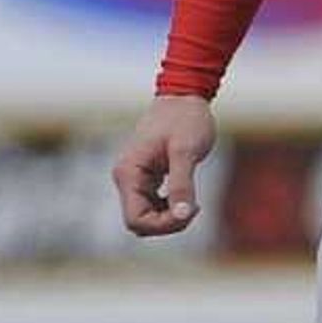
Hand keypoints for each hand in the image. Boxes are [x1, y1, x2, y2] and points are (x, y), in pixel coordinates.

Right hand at [113, 94, 215, 237]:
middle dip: (168, 223)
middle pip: (139, 223)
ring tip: (193, 201)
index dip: (163, 224)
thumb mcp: (187, 152)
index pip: (136, 220)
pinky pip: (151, 206)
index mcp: (129, 172)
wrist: (185, 97)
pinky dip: (169, 209)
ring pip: (146, 217)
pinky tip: (186, 197)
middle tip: (195, 206)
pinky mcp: (144, 177)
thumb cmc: (185, 119)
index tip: (190, 208)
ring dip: (170, 218)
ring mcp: (133, 178)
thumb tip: (182, 215)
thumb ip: (182, 184)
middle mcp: (125, 177)